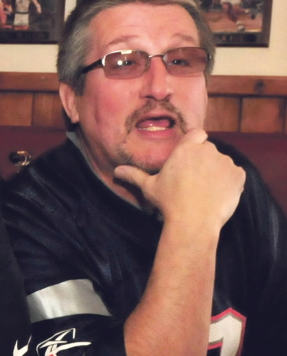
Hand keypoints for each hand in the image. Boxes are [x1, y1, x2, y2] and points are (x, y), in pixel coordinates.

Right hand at [113, 129, 244, 234]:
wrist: (193, 221)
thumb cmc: (169, 202)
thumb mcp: (149, 188)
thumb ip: (135, 175)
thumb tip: (116, 171)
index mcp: (187, 149)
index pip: (197, 133)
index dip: (194, 143)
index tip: (189, 157)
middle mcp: (208, 150)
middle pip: (208, 150)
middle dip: (203, 161)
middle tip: (193, 181)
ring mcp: (226, 162)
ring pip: (222, 163)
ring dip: (216, 172)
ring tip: (205, 192)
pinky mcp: (239, 176)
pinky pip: (235, 176)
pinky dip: (229, 183)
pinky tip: (217, 196)